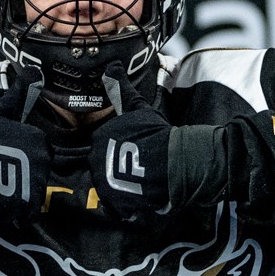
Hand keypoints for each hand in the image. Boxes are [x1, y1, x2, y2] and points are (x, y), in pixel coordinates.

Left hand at [89, 74, 171, 222]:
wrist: (178, 161)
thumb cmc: (160, 133)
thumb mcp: (139, 108)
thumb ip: (121, 89)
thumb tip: (110, 67)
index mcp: (99, 139)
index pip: (103, 148)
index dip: (122, 151)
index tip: (137, 151)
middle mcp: (96, 164)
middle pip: (104, 169)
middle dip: (120, 170)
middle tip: (142, 168)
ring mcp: (105, 187)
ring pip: (111, 189)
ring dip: (125, 188)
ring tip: (145, 184)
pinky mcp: (116, 207)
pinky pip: (118, 209)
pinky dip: (129, 207)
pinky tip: (143, 199)